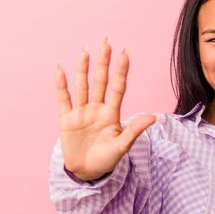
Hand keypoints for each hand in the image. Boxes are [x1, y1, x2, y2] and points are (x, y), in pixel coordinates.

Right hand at [55, 38, 156, 180]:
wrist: (87, 172)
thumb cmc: (107, 159)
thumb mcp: (122, 146)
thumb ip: (135, 130)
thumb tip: (154, 117)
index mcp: (112, 114)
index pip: (117, 88)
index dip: (121, 71)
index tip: (125, 53)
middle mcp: (97, 109)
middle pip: (101, 81)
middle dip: (104, 62)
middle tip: (107, 42)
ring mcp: (82, 112)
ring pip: (83, 85)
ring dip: (83, 68)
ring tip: (85, 50)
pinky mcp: (67, 119)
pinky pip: (64, 98)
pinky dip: (61, 85)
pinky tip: (60, 69)